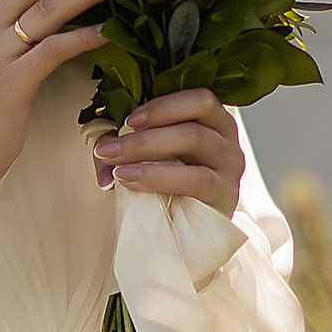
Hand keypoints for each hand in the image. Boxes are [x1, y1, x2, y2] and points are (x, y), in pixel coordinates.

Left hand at [94, 90, 243, 218]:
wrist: (188, 232)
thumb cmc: (168, 186)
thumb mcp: (148, 155)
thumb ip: (126, 142)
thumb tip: (101, 145)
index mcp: (213, 120)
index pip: (199, 98)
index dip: (163, 106)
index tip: (128, 120)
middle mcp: (227, 139)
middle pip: (194, 119)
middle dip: (144, 135)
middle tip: (111, 148)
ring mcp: (229, 167)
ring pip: (194, 141)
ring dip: (148, 150)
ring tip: (117, 165)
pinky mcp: (225, 194)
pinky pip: (196, 178)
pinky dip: (157, 176)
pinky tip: (131, 180)